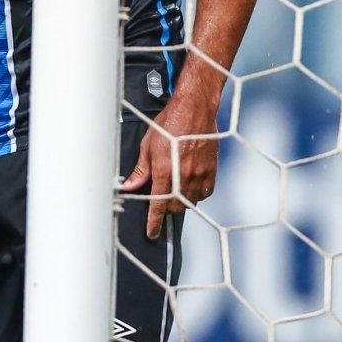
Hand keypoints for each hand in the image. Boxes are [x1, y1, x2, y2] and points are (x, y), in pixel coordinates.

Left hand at [119, 92, 218, 238]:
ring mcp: (199, 174)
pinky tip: (190, 185)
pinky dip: (196, 193)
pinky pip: (205, 193)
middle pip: (175, 207)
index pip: (158, 205)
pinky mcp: (211, 170)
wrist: (195, 109)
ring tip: (175, 190)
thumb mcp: (147, 145)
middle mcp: (183, 175)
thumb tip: (129, 186)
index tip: (152, 232)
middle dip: (167, 209)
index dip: (154, 222)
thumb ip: (140, 170)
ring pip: (190, 202)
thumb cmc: (170, 122)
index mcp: (165, 170)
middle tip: (161, 200)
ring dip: (181, 201)